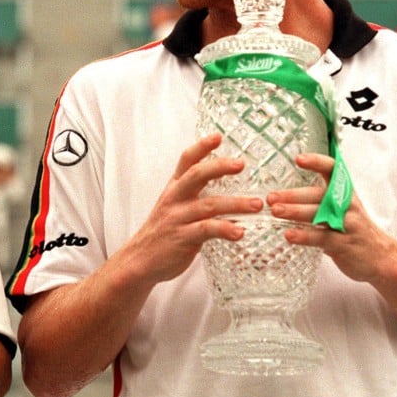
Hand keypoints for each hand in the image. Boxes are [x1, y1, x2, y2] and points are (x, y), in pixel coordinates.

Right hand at [121, 133, 263, 284]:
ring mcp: (178, 218)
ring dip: (236, 204)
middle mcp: (175, 199)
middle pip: (196, 175)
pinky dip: (225, 229)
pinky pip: (207, 230)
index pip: (186, 161)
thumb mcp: (173, 207)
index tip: (218, 136)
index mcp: (174, 188)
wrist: (139, 260)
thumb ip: (194, 195)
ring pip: (209, 205)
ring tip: (257, 204)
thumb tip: (225, 188)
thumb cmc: (163, 233)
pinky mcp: (183, 238)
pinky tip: (240, 232)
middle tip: (241, 164)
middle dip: (219, 167)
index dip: (201, 147)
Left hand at [267, 153, 394, 282]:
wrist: (382, 257)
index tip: (298, 159)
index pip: (333, 170)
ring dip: (295, 212)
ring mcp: (348, 225)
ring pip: (319, 215)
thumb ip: (321, 198)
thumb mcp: (343, 208)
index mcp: (345, 193)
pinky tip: (289, 235)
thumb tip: (286, 192)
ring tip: (275, 211)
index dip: (317, 162)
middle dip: (293, 195)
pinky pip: (323, 238)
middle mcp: (348, 205)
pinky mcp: (345, 245)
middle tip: (271, 197)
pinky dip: (305, 236)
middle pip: (319, 195)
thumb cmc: (354, 229)